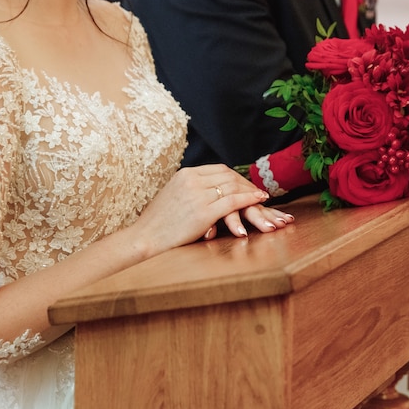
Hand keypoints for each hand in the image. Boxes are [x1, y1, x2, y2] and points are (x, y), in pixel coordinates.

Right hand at [131, 164, 293, 255]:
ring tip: (264, 197)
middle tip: (259, 192)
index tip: (246, 185)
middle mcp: (192, 180)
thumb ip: (190, 190)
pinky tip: (260, 200)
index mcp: (185, 174)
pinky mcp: (204, 211)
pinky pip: (233, 200)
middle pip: (229, 176)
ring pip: (234, 186)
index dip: (236, 177)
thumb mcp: (173, 197)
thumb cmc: (158, 224)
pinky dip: (249, 199)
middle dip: (247, 184)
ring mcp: (198, 194)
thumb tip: (207, 190)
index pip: (219, 169)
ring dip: (252, 191)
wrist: (145, 238)